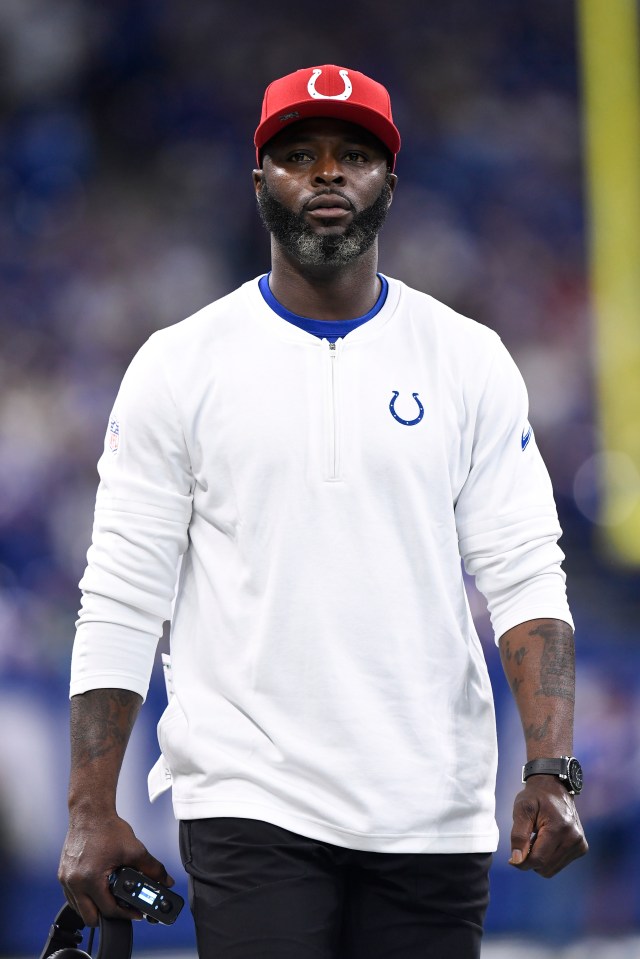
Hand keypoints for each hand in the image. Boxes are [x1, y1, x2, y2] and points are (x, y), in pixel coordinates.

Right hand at [58, 811, 173, 925]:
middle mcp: (74, 882)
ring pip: (79, 909)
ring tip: (112, 899)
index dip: (126, 915)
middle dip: (108, 917)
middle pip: (89, 917)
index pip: (108, 910)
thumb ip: (152, 868)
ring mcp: (66, 879)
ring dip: (95, 908)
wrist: (90, 813)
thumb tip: (165, 880)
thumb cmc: (107, 828)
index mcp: (90, 879)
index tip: (137, 914)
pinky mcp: (63, 875)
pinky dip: (86, 899)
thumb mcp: (134, 850)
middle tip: (123, 910)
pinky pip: (73, 897)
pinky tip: (98, 890)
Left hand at [508, 775, 587, 877]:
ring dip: (540, 859)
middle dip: (530, 860)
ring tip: (537, 839)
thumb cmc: (535, 796)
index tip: (511, 858)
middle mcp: (574, 839)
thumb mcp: (522, 809)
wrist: (555, 787)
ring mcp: (580, 844)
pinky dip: (548, 858)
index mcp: (559, 828)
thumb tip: (517, 860)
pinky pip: (559, 865)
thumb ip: (518, 835)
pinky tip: (546, 841)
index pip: (538, 859)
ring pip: (551, 869)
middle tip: (526, 842)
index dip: (521, 862)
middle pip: (545, 867)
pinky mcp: (582, 848)